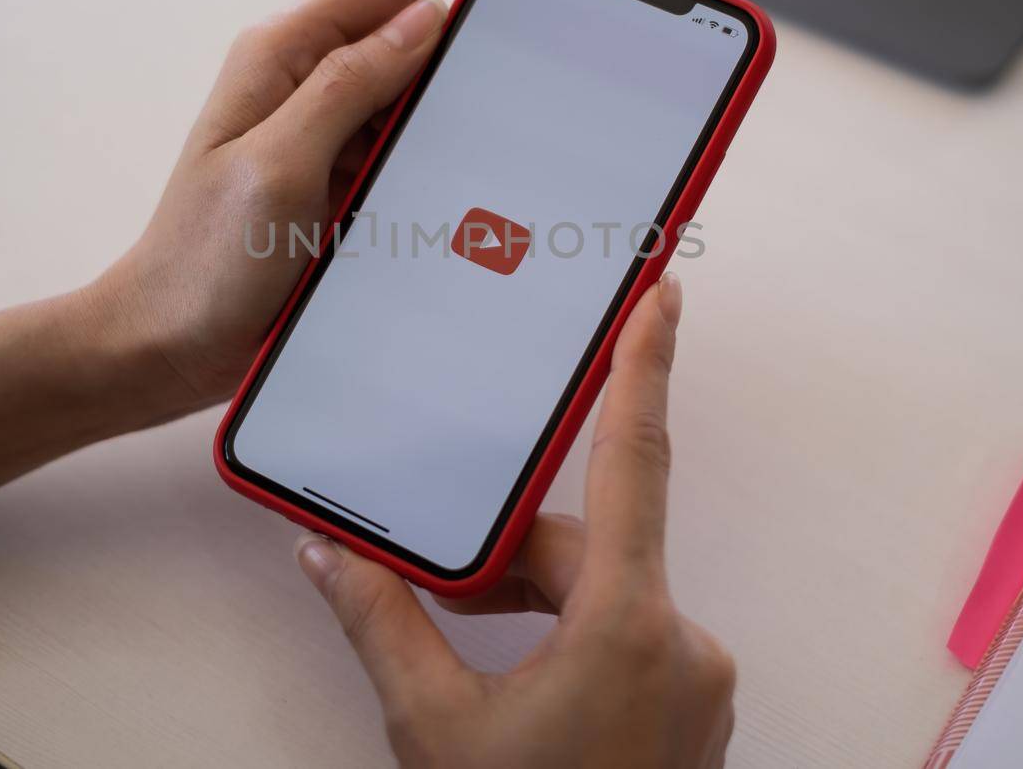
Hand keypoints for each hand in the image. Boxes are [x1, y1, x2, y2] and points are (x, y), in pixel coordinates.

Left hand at [86, 0, 531, 422]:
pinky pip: (414, 142)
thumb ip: (348, 85)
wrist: (169, 345)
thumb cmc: (202, 262)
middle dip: (487, 11)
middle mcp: (309, 81)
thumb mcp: (278, 166)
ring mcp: (330, 132)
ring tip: (538, 92)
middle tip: (563, 14)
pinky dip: (452, 142)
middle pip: (415, 21)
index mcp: (284, 54)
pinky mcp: (346, 179)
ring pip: (422, 86)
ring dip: (473, 85)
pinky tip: (491, 157)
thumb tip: (426, 17)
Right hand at [294, 274, 737, 768]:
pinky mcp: (691, 713)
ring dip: (534, 610)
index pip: (635, 462)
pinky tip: (515, 687)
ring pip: (605, 600)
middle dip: (509, 563)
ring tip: (466, 660)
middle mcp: (682, 644)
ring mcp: (695, 683)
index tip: (663, 296)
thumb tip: (328, 553)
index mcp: (628, 628)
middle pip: (589, 551)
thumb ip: (382, 624)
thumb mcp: (434, 729)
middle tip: (438, 585)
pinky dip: (568, 643)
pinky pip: (626, 642)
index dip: (646, 368)